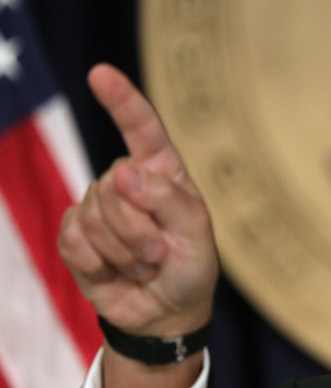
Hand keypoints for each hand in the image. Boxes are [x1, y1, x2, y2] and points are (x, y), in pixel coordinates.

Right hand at [58, 64, 218, 338]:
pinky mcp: (76, 234)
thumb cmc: (190, 268)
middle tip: (160, 253)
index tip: (100, 73)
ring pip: (96, 216)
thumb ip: (169, 200)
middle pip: (116, 185)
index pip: (142, 130)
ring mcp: (98, 207)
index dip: (122, 101)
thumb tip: (126, 172)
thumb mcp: (197, 234)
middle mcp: (128, 183)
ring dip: (125, 251)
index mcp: (162, 173)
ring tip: (145, 264)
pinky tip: (115, 272)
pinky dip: (100, 263)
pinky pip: (75, 240)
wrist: (165, 313)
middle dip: (140, 228)